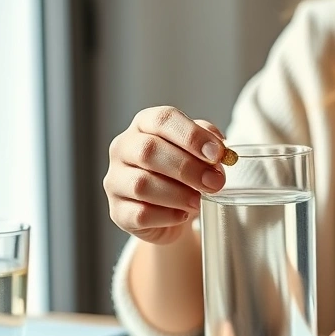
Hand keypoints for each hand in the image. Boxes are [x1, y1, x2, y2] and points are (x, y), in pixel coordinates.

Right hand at [104, 106, 227, 243]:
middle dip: (187, 168)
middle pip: (148, 150)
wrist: (172, 213)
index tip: (216, 154)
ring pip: (142, 185)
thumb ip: (209, 144)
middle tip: (214, 182)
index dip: (192, 136)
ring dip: (178, 194)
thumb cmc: (183, 176)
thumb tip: (218, 150)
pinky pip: (141, 214)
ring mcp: (115, 181)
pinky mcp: (118, 211)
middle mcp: (123, 148)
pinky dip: (168, 216)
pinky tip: (181, 215)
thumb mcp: (199, 153)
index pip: (163, 119)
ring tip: (198, 201)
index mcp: (144, 125)